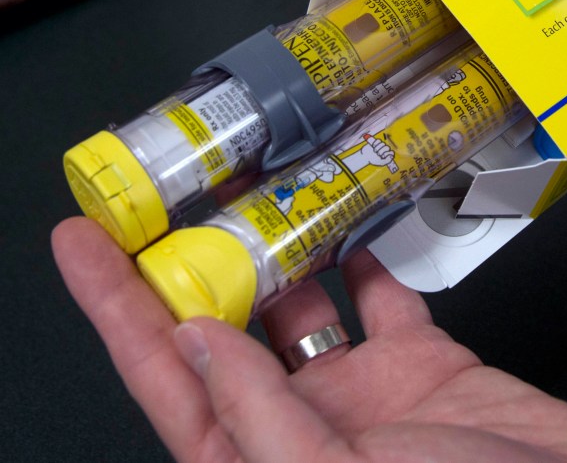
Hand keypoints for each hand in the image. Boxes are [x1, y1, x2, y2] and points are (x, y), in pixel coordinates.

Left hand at [52, 217, 566, 462]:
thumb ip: (261, 418)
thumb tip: (196, 337)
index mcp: (259, 462)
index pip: (167, 378)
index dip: (118, 310)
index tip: (84, 242)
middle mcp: (302, 426)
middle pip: (226, 330)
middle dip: (197, 262)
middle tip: (176, 193)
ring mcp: (365, 394)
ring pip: (304, 303)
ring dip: (281, 248)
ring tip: (261, 187)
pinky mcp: (426, 364)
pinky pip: (382, 299)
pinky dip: (365, 257)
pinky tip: (352, 217)